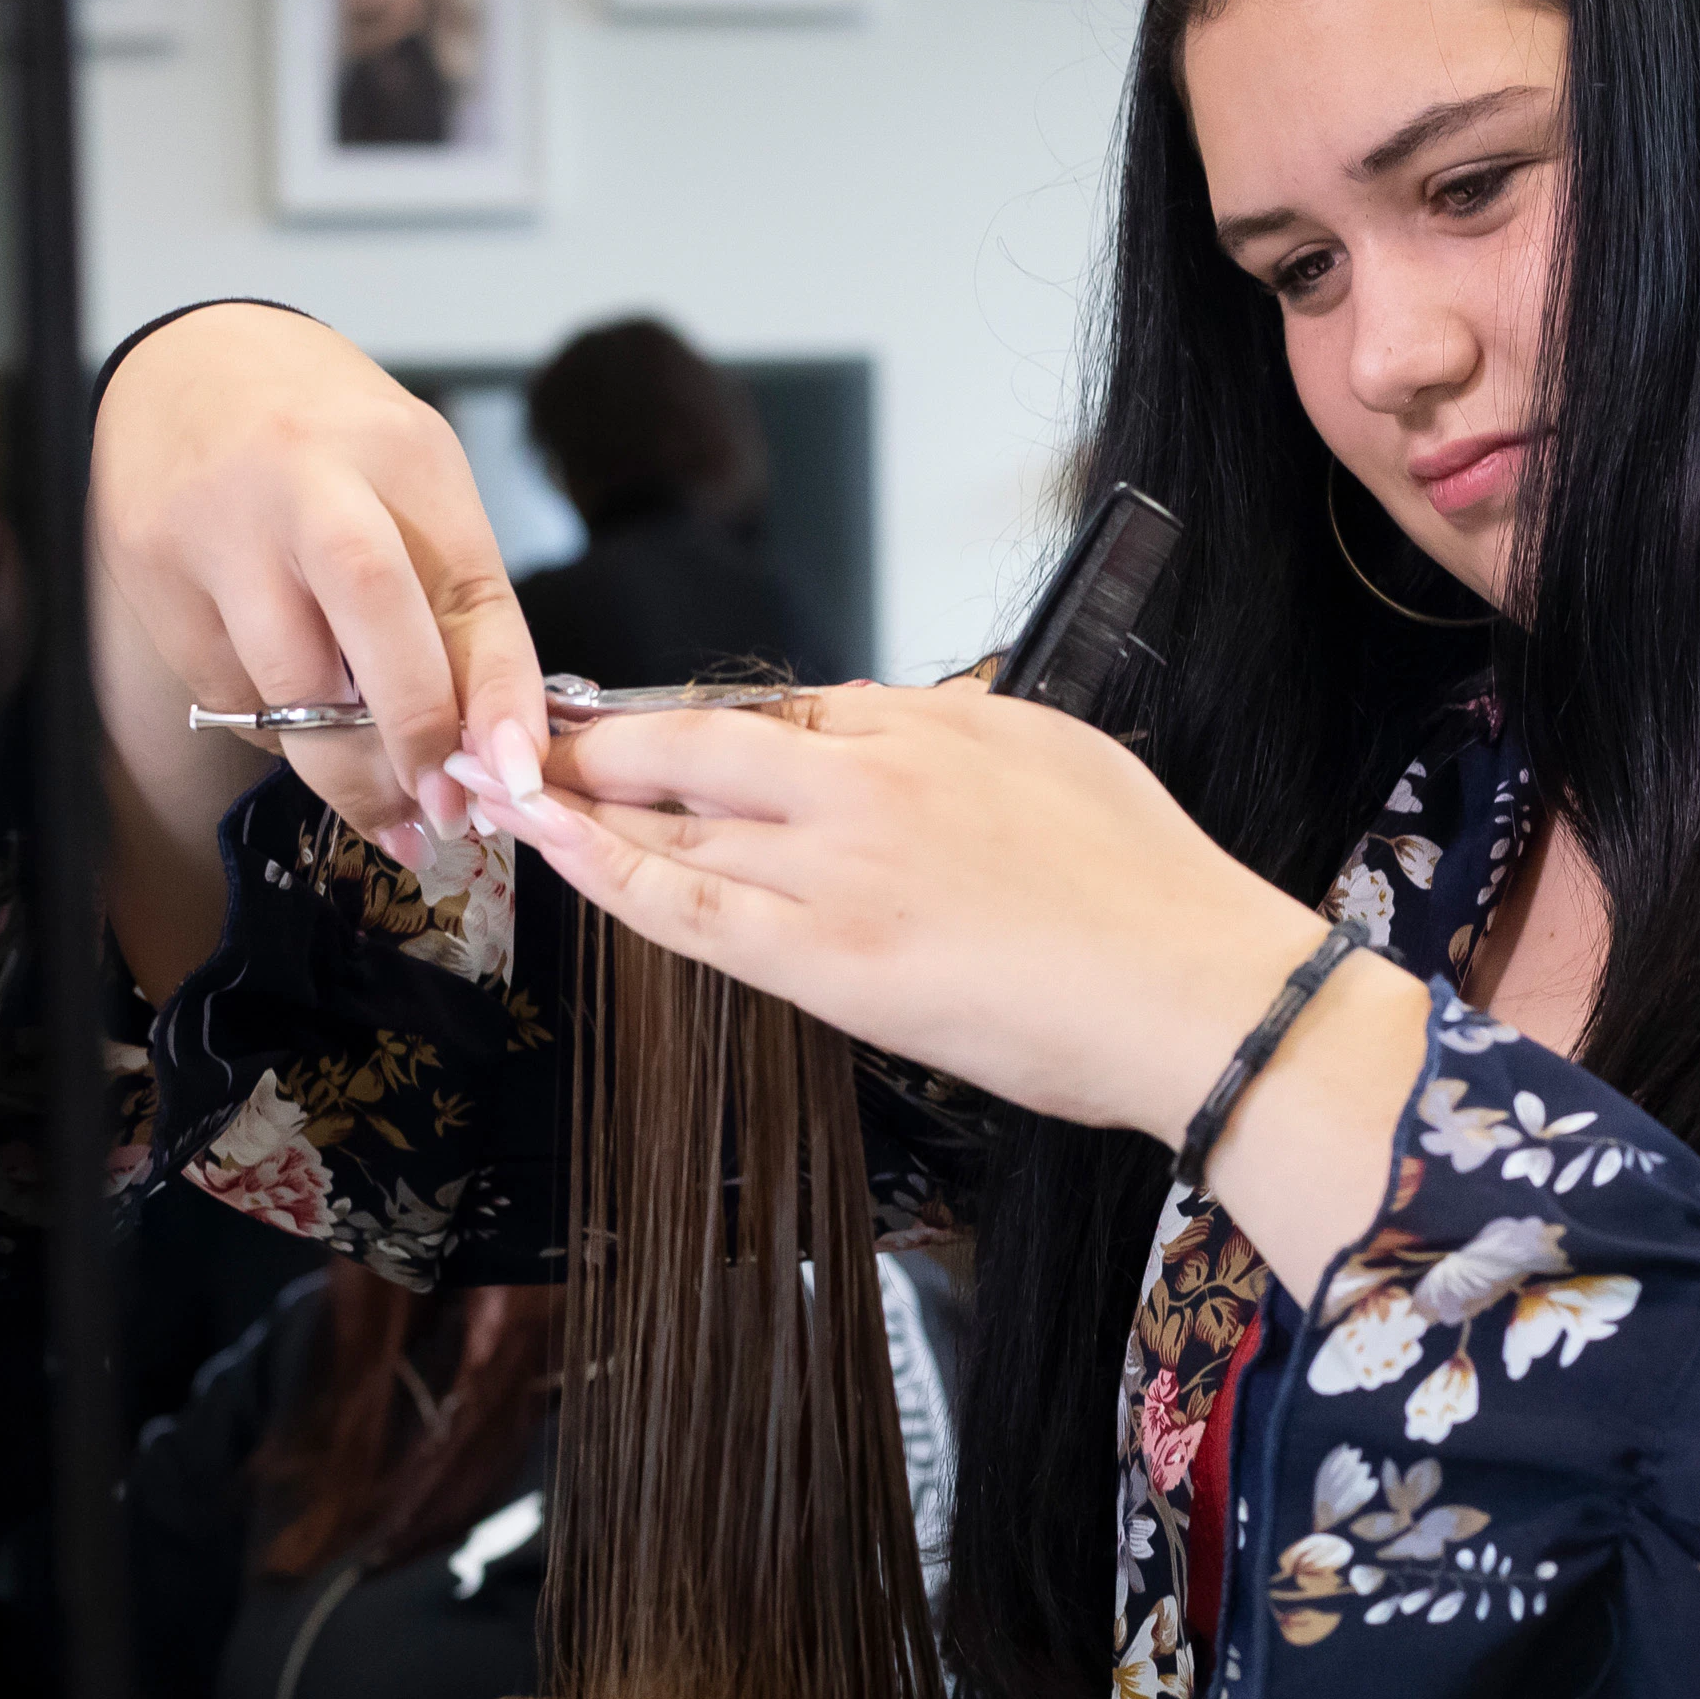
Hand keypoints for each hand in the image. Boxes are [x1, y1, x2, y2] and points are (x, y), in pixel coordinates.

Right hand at [86, 305, 549, 858]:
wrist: (191, 364)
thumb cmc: (330, 436)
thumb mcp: (418, 484)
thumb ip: (458, 600)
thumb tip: (495, 745)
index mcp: (399, 454)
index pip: (468, 592)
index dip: (499, 699)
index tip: (518, 774)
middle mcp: (304, 483)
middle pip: (371, 628)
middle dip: (414, 739)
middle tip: (443, 809)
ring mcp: (216, 530)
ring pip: (288, 691)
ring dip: (345, 768)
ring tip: (384, 797)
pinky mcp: (153, 576)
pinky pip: (229, 696)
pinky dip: (276, 731)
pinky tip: (298, 716)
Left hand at [466, 684, 1311, 1137]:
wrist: (1196, 990)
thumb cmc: (1154, 894)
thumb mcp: (1059, 759)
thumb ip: (962, 742)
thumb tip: (902, 739)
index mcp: (930, 723)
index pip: (780, 708)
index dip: (695, 726)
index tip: (647, 735)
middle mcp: (869, 778)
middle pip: (696, 739)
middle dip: (597, 738)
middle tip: (523, 738)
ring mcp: (839, 867)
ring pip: (672, 816)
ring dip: (576, 799)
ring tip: (504, 787)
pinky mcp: (827, 961)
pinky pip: (683, 907)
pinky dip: (601, 871)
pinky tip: (548, 846)